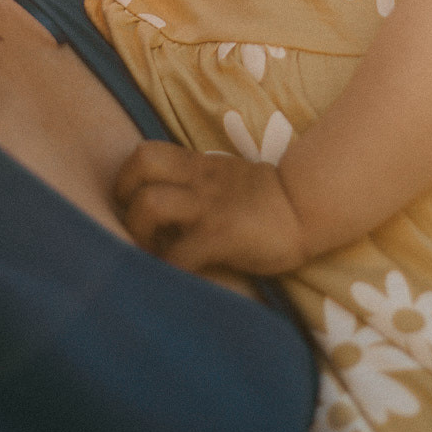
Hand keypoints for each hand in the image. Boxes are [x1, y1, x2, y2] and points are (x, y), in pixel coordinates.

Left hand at [114, 142, 308, 274]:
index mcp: (197, 166)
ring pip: (150, 204)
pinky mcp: (221, 235)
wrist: (307, 209)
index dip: (127, 179)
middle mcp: (198, 180)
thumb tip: (160, 213)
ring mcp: (208, 206)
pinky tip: (177, 279)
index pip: (145, 153)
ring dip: (140, 233)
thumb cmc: (265, 202)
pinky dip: (169, 271)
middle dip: (124, 200)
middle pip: (140, 164)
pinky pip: (178, 255)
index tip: (133, 207)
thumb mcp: (225, 179)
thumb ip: (194, 184)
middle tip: (137, 228)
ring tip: (154, 252)